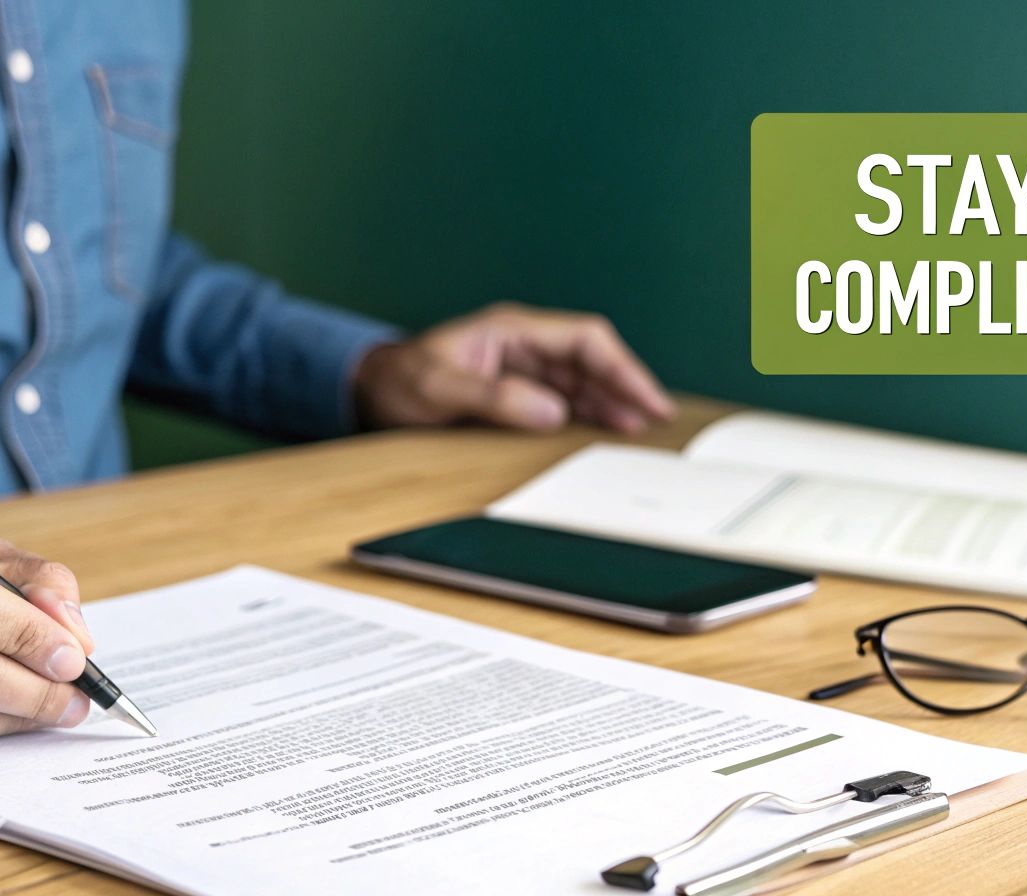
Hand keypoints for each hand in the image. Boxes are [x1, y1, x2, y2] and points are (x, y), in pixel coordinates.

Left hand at [354, 302, 675, 433]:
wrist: (368, 390)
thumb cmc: (398, 381)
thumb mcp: (438, 390)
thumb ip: (494, 398)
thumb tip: (552, 412)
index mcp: (512, 329)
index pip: (585, 338)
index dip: (621, 367)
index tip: (645, 398)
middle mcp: (524, 344)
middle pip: (592, 359)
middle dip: (626, 386)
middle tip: (658, 420)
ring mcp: (522, 367)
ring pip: (583, 381)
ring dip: (611, 404)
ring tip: (640, 433)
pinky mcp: (517, 391)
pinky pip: (564, 399)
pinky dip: (588, 415)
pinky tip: (604, 435)